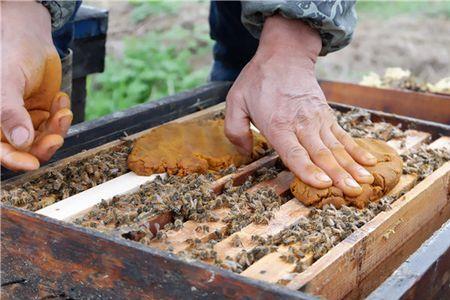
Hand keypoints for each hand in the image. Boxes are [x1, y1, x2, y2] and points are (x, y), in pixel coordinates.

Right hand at [1, 1, 71, 170]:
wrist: (32, 38)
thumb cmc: (12, 56)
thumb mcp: (7, 82)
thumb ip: (10, 112)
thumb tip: (21, 142)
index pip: (1, 151)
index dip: (15, 160)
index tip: (32, 163)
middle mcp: (9, 124)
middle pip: (27, 150)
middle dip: (43, 146)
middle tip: (56, 138)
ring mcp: (28, 119)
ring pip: (45, 140)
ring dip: (57, 129)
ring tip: (62, 110)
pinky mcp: (45, 113)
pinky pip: (57, 126)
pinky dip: (62, 116)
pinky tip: (60, 97)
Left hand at [225, 15, 376, 195]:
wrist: (285, 55)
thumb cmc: (258, 80)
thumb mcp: (235, 101)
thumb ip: (235, 129)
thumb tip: (246, 152)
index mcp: (277, 125)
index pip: (294, 153)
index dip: (308, 170)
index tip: (323, 184)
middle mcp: (301, 124)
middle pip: (321, 154)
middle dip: (337, 175)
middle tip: (351, 192)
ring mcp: (317, 120)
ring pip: (336, 147)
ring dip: (351, 166)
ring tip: (364, 182)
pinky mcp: (326, 116)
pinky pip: (343, 136)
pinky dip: (356, 150)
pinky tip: (369, 162)